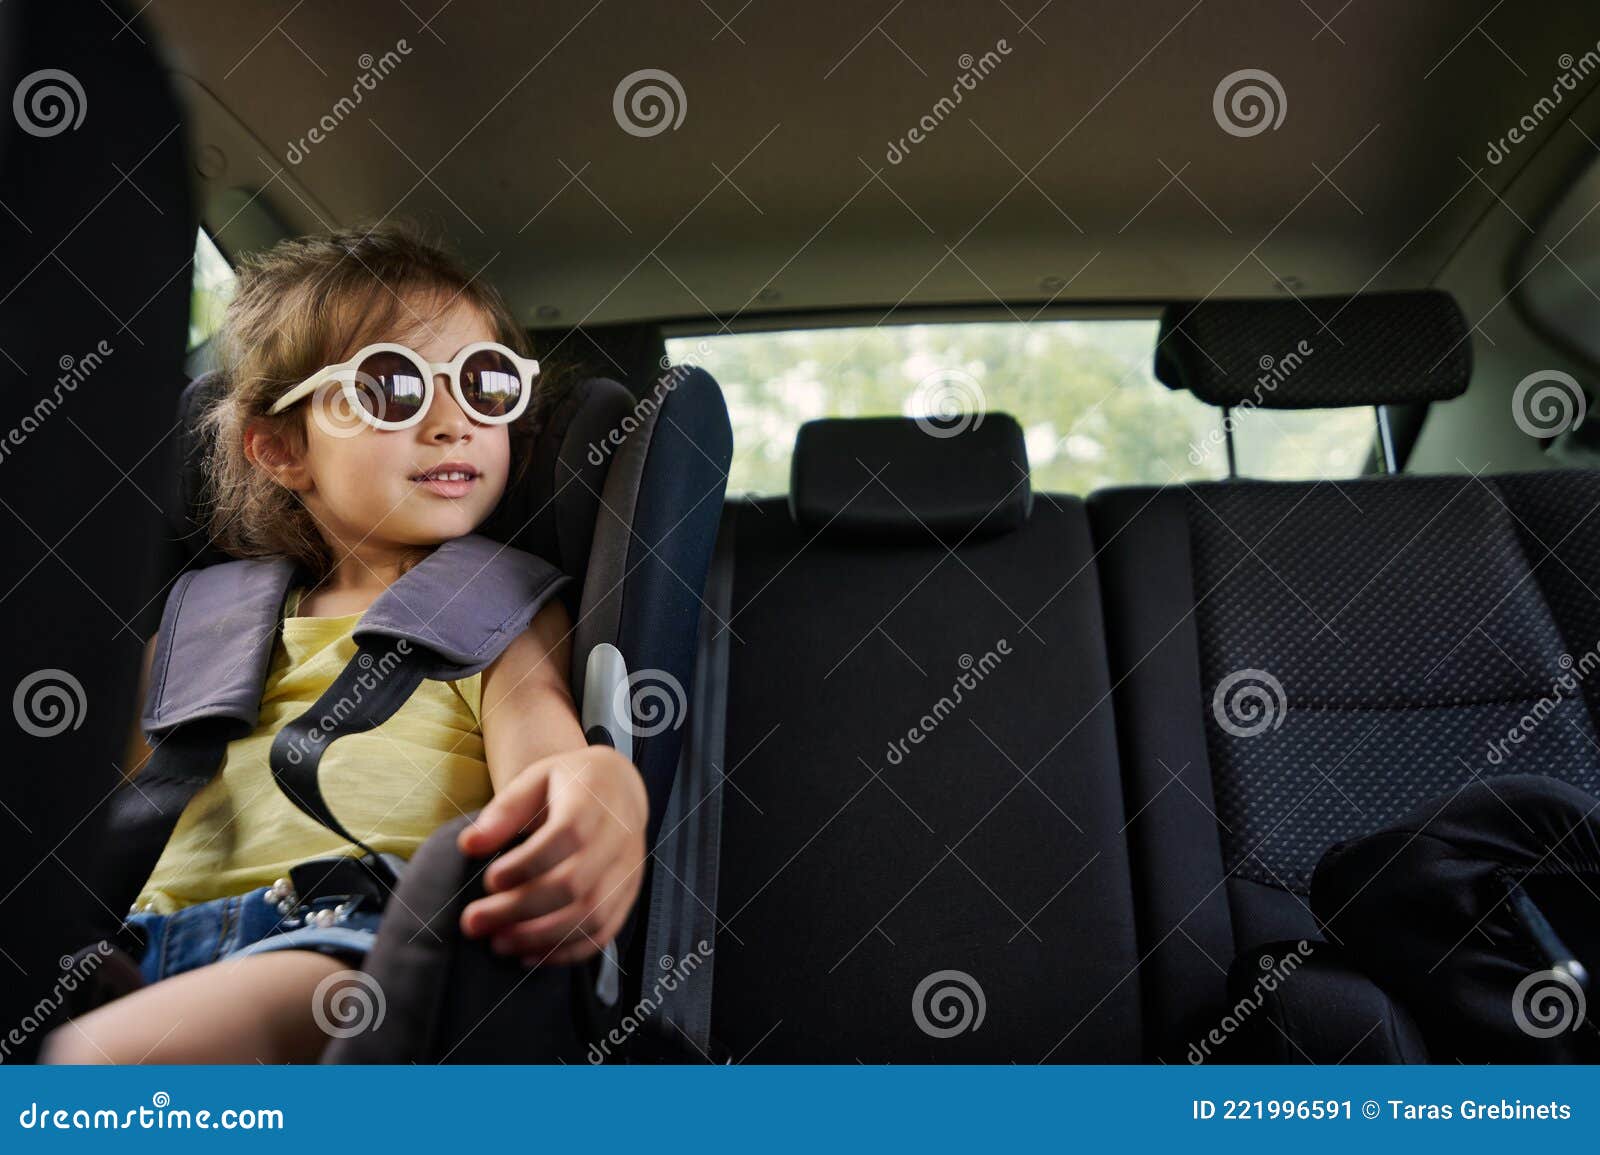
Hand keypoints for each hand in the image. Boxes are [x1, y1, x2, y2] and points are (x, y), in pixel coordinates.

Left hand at [457, 745, 646, 965]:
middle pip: (575, 883)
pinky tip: (529, 955)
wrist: (617, 788)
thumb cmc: (569, 784)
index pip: (567, 837)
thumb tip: (469, 845)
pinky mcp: (628, 895)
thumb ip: (503, 811)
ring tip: (498, 942)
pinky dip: (566, 952)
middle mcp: (619, 838)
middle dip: (520, 909)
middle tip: (474, 921)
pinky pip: (603, 932)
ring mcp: (628, 870)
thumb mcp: (534, 781)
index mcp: (594, 801)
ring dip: (541, 937)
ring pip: (591, 915)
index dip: (527, 864)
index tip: (490, 880)